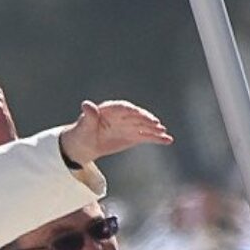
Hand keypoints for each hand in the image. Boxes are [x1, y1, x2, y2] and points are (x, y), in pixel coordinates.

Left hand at [59, 100, 173, 163]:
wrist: (83, 145)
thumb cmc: (81, 133)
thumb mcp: (83, 126)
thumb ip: (88, 115)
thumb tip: (86, 104)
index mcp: (110, 110)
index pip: (122, 108)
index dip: (130, 110)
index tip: (138, 113)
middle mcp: (123, 116)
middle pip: (136, 116)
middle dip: (145, 119)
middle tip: (155, 124)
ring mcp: (129, 126)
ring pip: (144, 126)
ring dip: (154, 129)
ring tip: (163, 132)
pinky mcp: (133, 136)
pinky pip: (147, 137)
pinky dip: (157, 138)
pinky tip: (168, 140)